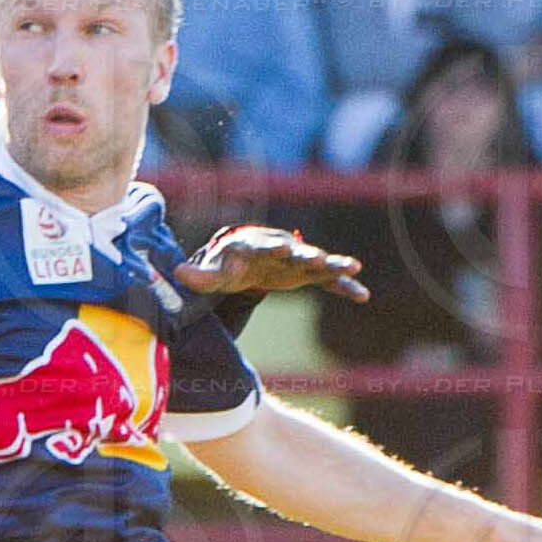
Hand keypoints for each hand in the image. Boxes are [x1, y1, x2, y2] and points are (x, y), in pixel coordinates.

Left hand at [178, 225, 367, 302]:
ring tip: (353, 267)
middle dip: (307, 254)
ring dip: (334, 265)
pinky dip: (344, 286)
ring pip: (319, 262)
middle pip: (295, 251)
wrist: (247, 258)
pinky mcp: (309, 274)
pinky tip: (363, 295)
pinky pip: (330, 281)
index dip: (272, 247)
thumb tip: (178, 274)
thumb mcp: (213, 272)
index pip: (263, 246)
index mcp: (255, 247)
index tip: (281, 247)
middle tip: (318, 257)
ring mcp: (298, 262)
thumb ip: (199, 275)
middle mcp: (281, 250)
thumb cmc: (228, 264)